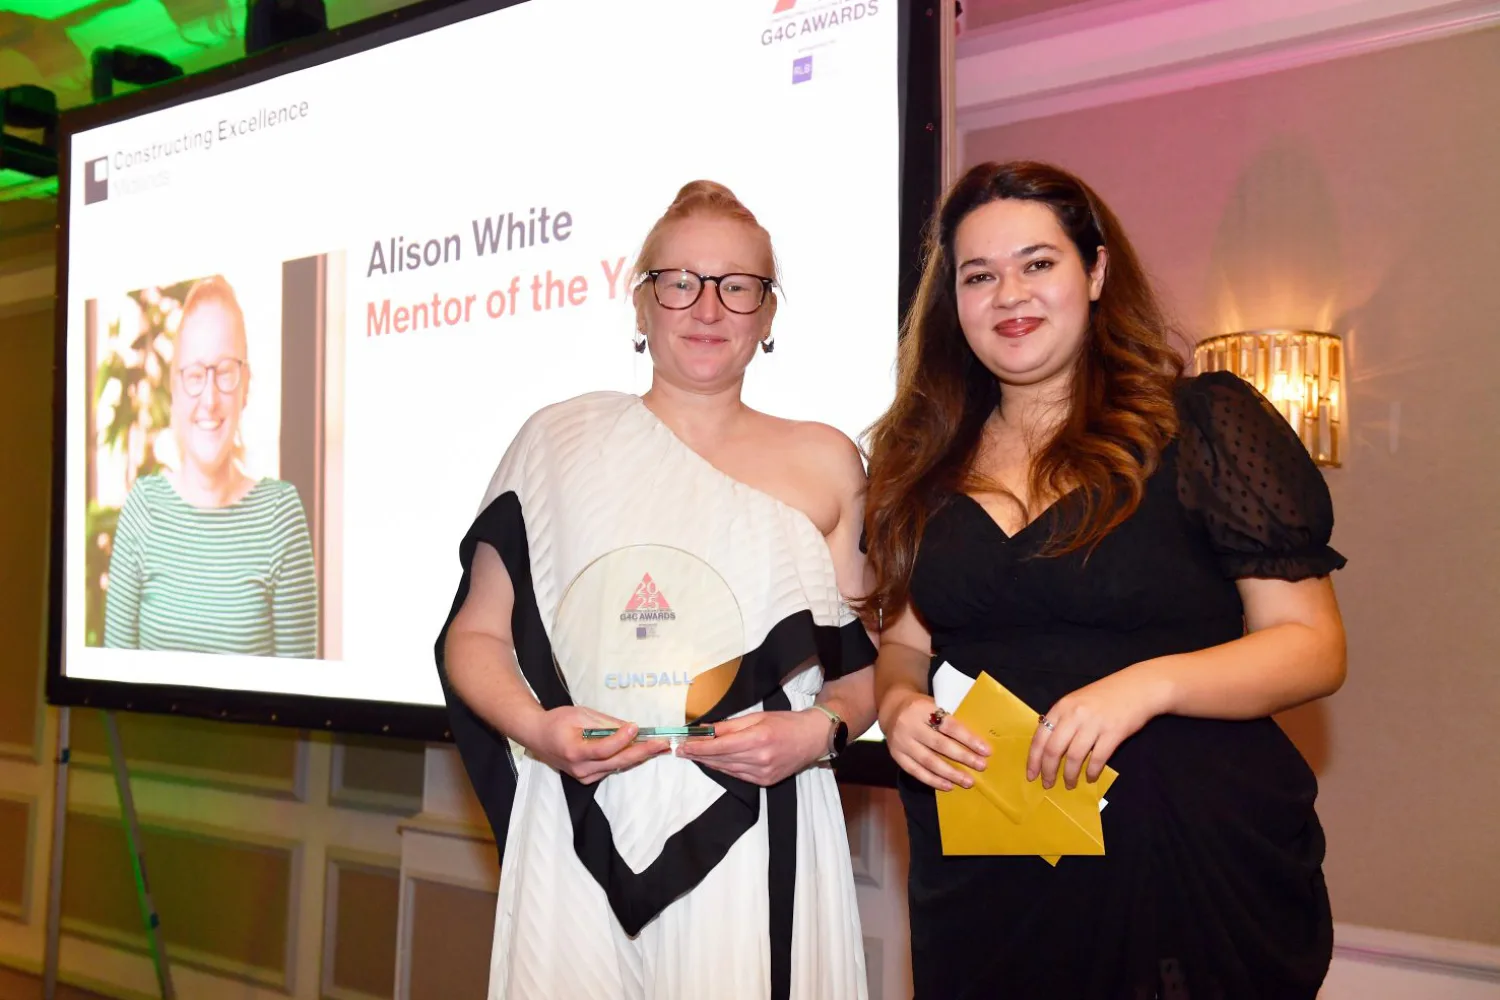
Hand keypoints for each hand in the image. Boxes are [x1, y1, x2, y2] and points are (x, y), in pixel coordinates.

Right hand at [522, 706, 669, 783]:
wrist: (537, 737)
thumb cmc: (557, 722)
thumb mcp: (580, 714)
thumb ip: (605, 723)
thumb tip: (629, 728)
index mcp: (574, 751)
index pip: (604, 749)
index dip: (622, 739)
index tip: (636, 726)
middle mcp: (580, 769)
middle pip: (617, 762)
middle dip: (642, 752)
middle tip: (662, 744)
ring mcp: (584, 776)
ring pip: (617, 767)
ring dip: (638, 756)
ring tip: (658, 747)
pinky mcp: (588, 778)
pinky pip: (611, 768)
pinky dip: (626, 759)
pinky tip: (641, 750)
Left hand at [677, 710, 828, 785]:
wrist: (813, 738)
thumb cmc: (786, 722)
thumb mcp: (758, 717)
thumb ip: (731, 726)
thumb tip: (707, 729)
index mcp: (758, 739)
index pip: (719, 746)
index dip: (698, 747)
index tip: (683, 745)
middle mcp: (759, 759)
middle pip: (720, 759)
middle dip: (699, 754)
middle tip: (681, 750)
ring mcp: (762, 773)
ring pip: (727, 769)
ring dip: (708, 763)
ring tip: (692, 756)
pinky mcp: (765, 781)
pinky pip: (738, 776)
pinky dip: (724, 769)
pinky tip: (713, 763)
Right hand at [878, 687, 989, 791]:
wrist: (892, 709)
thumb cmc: (921, 708)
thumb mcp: (934, 705)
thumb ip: (949, 720)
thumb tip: (976, 743)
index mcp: (923, 709)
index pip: (949, 725)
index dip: (968, 739)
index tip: (986, 750)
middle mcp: (910, 725)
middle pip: (940, 744)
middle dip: (963, 757)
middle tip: (981, 766)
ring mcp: (901, 742)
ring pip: (928, 761)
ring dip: (950, 773)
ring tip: (968, 781)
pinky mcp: (896, 756)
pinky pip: (916, 771)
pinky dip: (933, 780)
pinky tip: (948, 786)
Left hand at [1027, 666, 1169, 789]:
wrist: (1138, 687)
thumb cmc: (1105, 696)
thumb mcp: (1076, 701)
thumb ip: (1062, 720)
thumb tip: (1048, 746)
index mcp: (1062, 707)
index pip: (1040, 737)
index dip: (1033, 759)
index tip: (1031, 775)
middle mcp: (1075, 715)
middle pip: (1053, 749)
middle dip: (1048, 771)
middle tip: (1048, 785)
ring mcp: (1094, 723)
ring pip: (1074, 757)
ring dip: (1070, 775)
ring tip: (1070, 784)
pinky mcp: (1113, 733)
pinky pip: (1098, 758)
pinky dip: (1091, 771)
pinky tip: (1090, 777)